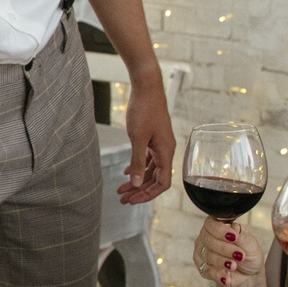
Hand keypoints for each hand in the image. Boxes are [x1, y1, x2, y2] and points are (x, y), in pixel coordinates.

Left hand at [118, 81, 173, 202]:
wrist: (146, 86)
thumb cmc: (144, 109)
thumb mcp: (137, 138)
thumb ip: (138, 162)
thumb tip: (137, 183)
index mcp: (166, 152)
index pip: (162, 183)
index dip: (148, 194)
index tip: (132, 200)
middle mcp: (166, 150)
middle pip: (155, 178)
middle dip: (139, 190)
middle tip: (123, 198)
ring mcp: (160, 144)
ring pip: (151, 169)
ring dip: (137, 180)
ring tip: (122, 189)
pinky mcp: (153, 138)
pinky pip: (148, 158)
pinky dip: (138, 166)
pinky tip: (127, 172)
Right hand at [190, 213, 263, 286]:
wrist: (249, 274)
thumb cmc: (249, 254)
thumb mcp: (250, 243)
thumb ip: (240, 235)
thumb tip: (233, 228)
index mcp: (219, 226)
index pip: (211, 224)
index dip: (220, 230)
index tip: (233, 237)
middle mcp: (208, 237)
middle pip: (209, 240)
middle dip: (225, 249)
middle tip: (239, 255)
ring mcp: (203, 252)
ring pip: (208, 255)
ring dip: (222, 262)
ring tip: (234, 266)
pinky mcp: (203, 267)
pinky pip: (207, 270)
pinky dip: (218, 274)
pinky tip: (226, 278)